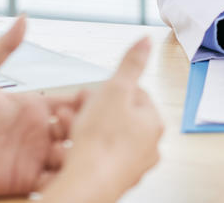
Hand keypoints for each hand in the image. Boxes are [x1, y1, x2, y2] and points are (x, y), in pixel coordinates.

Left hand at [0, 16, 83, 194]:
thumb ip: (4, 46)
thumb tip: (23, 18)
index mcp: (30, 107)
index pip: (71, 103)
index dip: (84, 102)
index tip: (87, 99)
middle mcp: (34, 132)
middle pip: (77, 130)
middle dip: (84, 128)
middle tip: (74, 125)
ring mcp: (31, 157)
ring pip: (70, 156)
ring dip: (76, 153)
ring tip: (68, 147)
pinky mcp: (23, 180)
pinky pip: (53, 182)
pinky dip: (64, 178)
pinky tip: (64, 170)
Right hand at [42, 37, 163, 202]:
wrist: (86, 184)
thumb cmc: (102, 142)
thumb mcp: (115, 89)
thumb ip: (131, 63)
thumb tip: (146, 40)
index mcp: (153, 123)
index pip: (135, 95)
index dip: (111, 90)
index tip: (95, 93)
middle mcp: (148, 147)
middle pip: (119, 117)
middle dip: (95, 110)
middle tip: (79, 110)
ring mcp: (131, 166)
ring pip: (106, 137)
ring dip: (86, 129)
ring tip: (70, 128)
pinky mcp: (113, 180)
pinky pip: (97, 157)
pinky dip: (83, 150)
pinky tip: (70, 149)